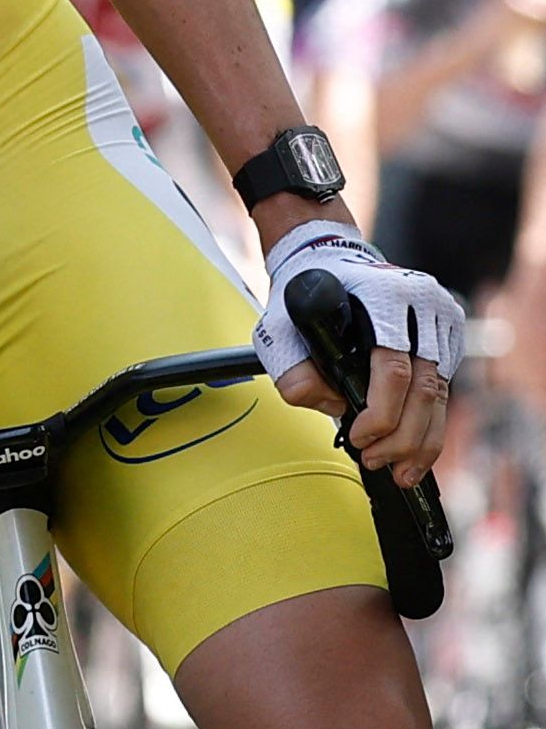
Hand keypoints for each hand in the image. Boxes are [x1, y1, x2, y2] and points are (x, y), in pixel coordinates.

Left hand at [257, 219, 461, 486]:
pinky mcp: (449, 333)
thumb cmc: (302, 294)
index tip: (358, 438)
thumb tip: (336, 410)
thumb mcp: (279, 327)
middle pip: (425, 387)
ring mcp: (442, 317)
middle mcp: (422, 303)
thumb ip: (294, 372)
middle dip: (402, 436)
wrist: (327, 258)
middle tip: (377, 462)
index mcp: (384, 295)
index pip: (392, 368)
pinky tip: (414, 449)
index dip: (380, 413)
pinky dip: (430, 423)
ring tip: (401, 471)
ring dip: (422, 440)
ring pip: (441, 393)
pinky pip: (444, 387)